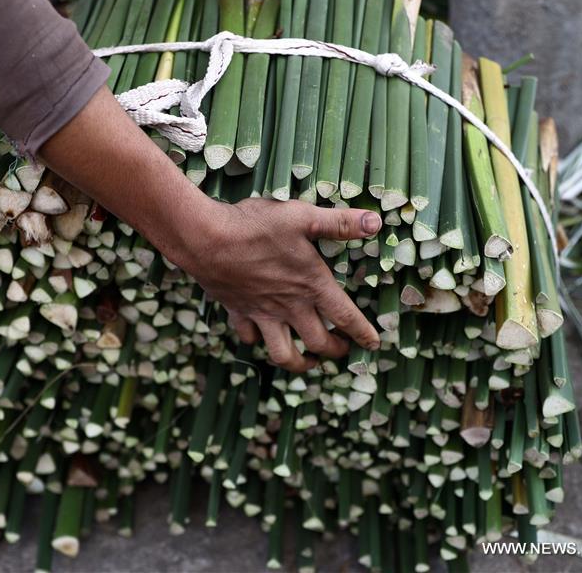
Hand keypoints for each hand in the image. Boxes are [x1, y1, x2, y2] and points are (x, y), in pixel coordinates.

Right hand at [175, 198, 381, 372]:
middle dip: (335, 351)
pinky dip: (257, 340)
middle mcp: (289, 307)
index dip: (363, 333)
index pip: (345, 317)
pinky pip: (249, 337)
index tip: (374, 345)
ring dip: (299, 364)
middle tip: (342, 350)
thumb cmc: (254, 226)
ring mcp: (262, 313)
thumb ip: (339, 223)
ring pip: (284, 354)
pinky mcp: (238, 311)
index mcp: (311, 286)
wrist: (206, 239)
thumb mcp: (302, 217)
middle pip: (319, 344)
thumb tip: (375, 221)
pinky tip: (261, 335)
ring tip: (308, 362)